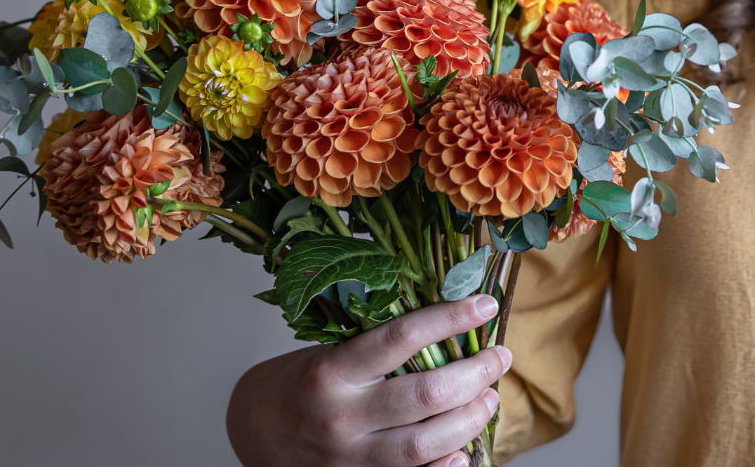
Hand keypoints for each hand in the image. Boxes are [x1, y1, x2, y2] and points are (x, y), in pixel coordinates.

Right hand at [226, 294, 511, 466]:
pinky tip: (465, 449)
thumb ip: (380, 346)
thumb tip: (451, 324)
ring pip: (425, 445)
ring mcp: (351, 457)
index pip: (401, 338)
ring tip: (488, 398)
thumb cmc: (300, 382)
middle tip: (499, 357)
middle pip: (424, 396)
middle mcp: (342, 416)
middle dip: (474, 374)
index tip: (484, 304)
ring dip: (469, 420)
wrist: (254, 430)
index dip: (449, 319)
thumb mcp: (330, 351)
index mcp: (332, 371)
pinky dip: (447, 466)